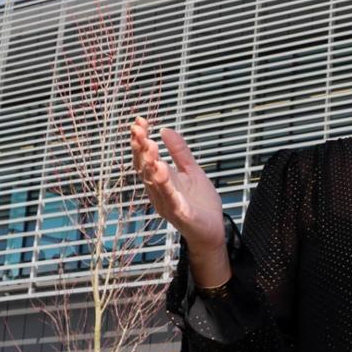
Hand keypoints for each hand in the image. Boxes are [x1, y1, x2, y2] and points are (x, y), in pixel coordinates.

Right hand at [129, 116, 224, 254]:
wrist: (213, 229)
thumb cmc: (200, 203)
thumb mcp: (191, 170)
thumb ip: (179, 151)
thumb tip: (165, 129)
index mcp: (160, 180)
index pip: (145, 158)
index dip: (140, 141)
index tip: (139, 122)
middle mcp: (159, 192)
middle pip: (145, 169)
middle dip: (141, 150)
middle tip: (139, 132)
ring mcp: (168, 204)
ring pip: (155, 184)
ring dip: (151, 166)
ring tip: (150, 148)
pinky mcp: (181, 215)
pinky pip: (172, 202)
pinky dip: (167, 189)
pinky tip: (164, 175)